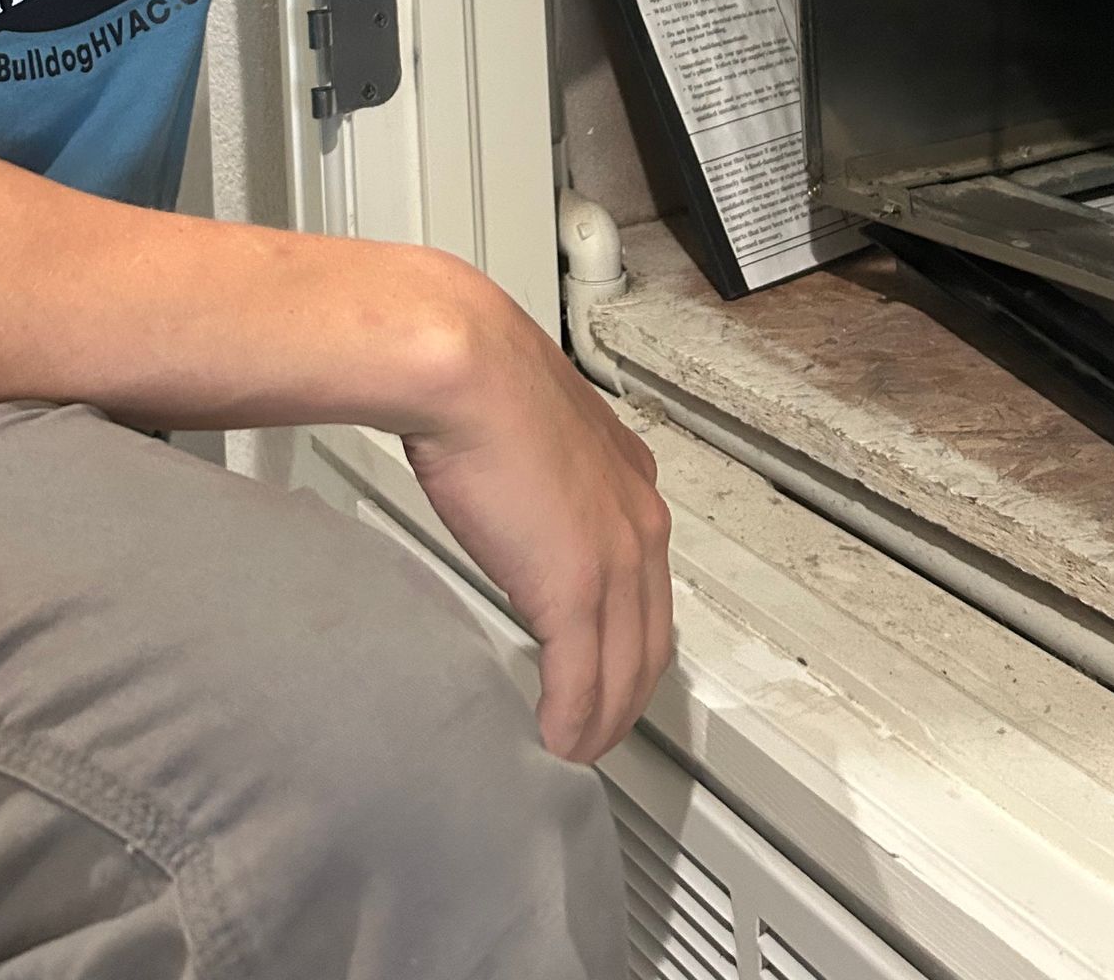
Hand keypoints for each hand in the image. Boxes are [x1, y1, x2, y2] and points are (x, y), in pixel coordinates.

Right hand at [402, 269, 671, 762]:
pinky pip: (583, 682)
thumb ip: (539, 460)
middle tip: (598, 725)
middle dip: (626, 692)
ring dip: (601, 721)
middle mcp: (638, 523)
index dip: (630, 632)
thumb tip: (508, 473)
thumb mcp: (532, 420)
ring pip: (625, 671)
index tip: (608, 659)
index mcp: (630, 480)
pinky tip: (556, 740)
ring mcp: (613, 562)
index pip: (649, 582)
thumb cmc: (478, 376)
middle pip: (649, 638)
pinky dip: (572, 722)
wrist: (464, 366)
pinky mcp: (574, 592)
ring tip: (576, 747)